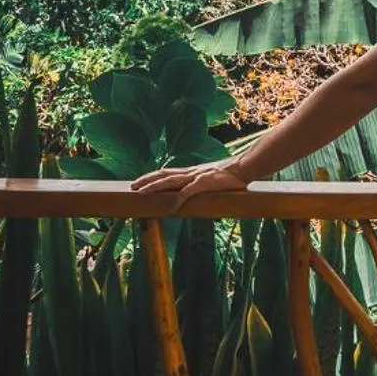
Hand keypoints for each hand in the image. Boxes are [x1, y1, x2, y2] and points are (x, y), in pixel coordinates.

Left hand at [130, 158, 250, 210]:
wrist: (245, 167)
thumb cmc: (231, 176)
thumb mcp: (213, 180)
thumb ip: (203, 186)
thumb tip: (195, 195)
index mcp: (192, 172)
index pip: (167, 172)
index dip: (152, 177)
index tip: (139, 182)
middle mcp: (191, 172)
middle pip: (164, 175)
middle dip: (146, 180)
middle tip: (132, 186)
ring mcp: (197, 176)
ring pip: (170, 181)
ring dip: (154, 186)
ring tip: (141, 192)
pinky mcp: (205, 183)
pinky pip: (188, 192)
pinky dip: (178, 199)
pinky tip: (171, 208)